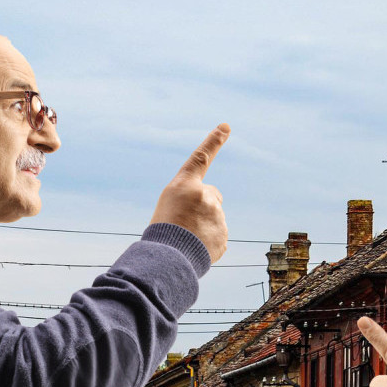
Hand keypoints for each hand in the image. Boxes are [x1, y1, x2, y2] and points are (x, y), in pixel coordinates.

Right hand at [150, 124, 229, 263]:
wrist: (167, 259)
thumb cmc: (161, 231)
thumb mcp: (168, 206)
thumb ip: (193, 200)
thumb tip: (215, 209)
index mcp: (185, 186)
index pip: (201, 158)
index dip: (213, 141)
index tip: (225, 127)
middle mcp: (204, 195)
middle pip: (212, 195)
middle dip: (204, 205)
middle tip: (185, 221)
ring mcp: (216, 216)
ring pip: (215, 217)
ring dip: (204, 226)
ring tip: (187, 238)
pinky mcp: (223, 235)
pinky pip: (217, 236)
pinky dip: (209, 241)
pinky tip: (195, 248)